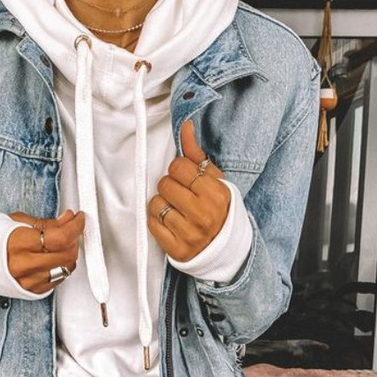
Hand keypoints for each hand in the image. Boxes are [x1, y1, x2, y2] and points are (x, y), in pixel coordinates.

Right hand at [6, 209, 84, 293]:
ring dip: (70, 253)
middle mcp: (24, 265)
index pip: (59, 237)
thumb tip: (67, 219)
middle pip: (66, 254)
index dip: (75, 226)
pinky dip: (63, 266)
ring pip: (65, 268)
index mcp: (18, 243)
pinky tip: (56, 257)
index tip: (79, 219)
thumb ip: (46, 223)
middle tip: (70, 229)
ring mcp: (29, 281)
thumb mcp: (18, 222)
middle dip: (74, 239)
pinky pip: (59, 279)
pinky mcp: (34, 290)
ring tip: (62, 244)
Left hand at [147, 118, 229, 262]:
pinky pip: (151, 224)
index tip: (186, 178)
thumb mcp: (214, 180)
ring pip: (155, 203)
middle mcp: (203, 215)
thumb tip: (185, 126)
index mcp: (215, 194)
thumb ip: (196, 154)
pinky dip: (156, 220)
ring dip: (162, 203)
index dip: (179, 170)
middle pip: (165, 184)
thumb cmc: (218, 209)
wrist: (224, 247)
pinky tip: (170, 222)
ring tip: (175, 208)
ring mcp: (189, 234)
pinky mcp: (176, 249)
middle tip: (180, 194)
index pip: (179, 167)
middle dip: (170, 186)